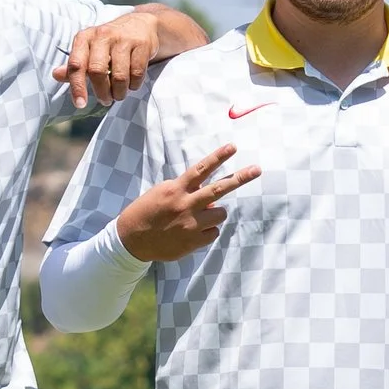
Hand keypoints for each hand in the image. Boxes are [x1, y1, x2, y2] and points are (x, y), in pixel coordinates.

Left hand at [56, 12, 165, 108]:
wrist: (140, 24)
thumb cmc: (110, 43)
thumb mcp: (90, 50)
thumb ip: (75, 65)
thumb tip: (55, 75)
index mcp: (85, 38)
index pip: (76, 64)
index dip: (77, 86)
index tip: (80, 104)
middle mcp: (102, 35)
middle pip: (97, 71)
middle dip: (102, 92)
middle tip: (106, 100)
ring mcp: (123, 39)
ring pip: (119, 76)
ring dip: (119, 92)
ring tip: (119, 94)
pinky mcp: (141, 44)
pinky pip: (136, 74)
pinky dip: (134, 85)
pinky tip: (132, 84)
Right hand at [117, 145, 258, 261]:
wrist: (131, 239)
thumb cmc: (147, 212)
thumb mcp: (163, 192)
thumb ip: (186, 190)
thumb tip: (210, 196)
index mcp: (176, 189)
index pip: (201, 169)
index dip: (218, 157)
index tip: (233, 146)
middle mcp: (185, 204)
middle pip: (219, 189)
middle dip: (240, 178)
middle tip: (257, 169)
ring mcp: (191, 224)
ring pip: (220, 213)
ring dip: (214, 214)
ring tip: (198, 217)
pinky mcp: (193, 241)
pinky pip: (213, 233)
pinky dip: (207, 231)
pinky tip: (192, 232)